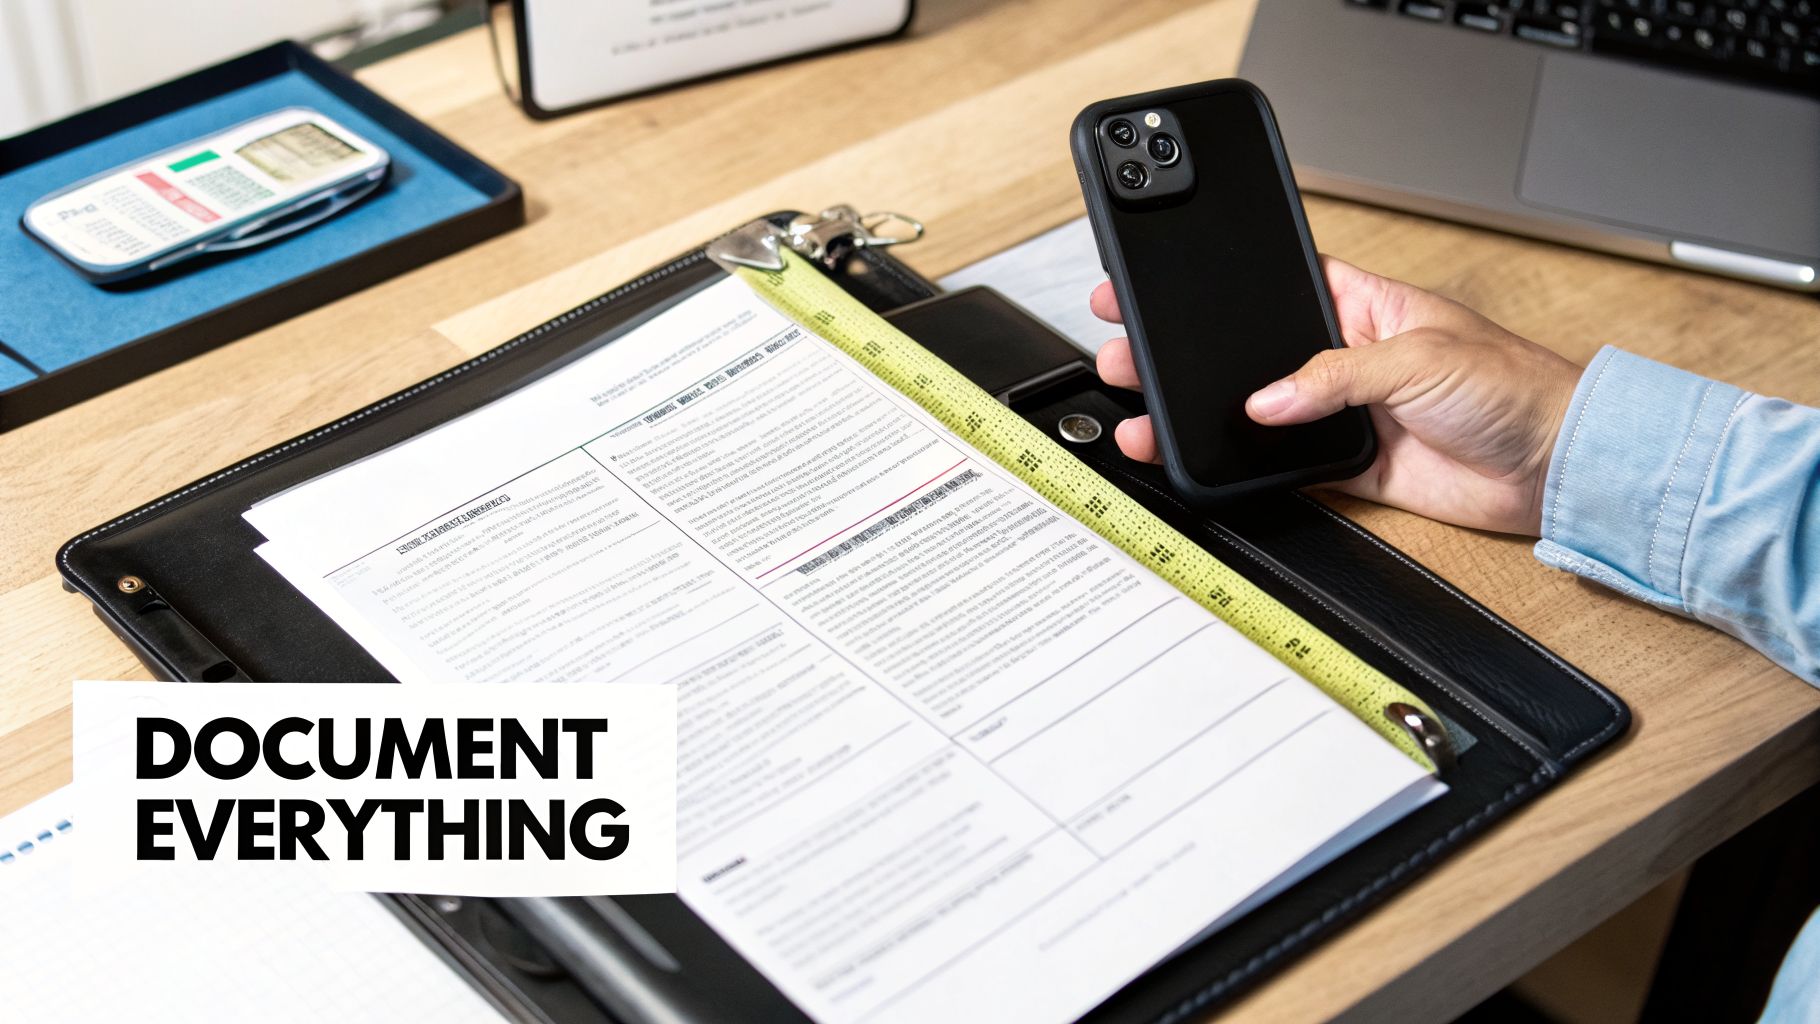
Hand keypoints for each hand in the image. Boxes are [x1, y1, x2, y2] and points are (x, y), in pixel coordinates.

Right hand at [1091, 257, 1583, 535]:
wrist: (1556, 465)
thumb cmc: (1514, 385)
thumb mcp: (1419, 356)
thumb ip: (1333, 375)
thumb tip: (1267, 397)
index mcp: (1363, 307)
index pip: (1276, 289)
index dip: (1220, 291)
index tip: (1160, 290)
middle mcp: (1346, 360)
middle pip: (1250, 355)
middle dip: (1189, 357)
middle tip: (1130, 353)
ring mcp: (1346, 415)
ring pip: (1258, 416)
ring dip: (1208, 418)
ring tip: (1150, 415)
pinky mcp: (1353, 468)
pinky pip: (1286, 469)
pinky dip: (1249, 470)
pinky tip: (1209, 461)